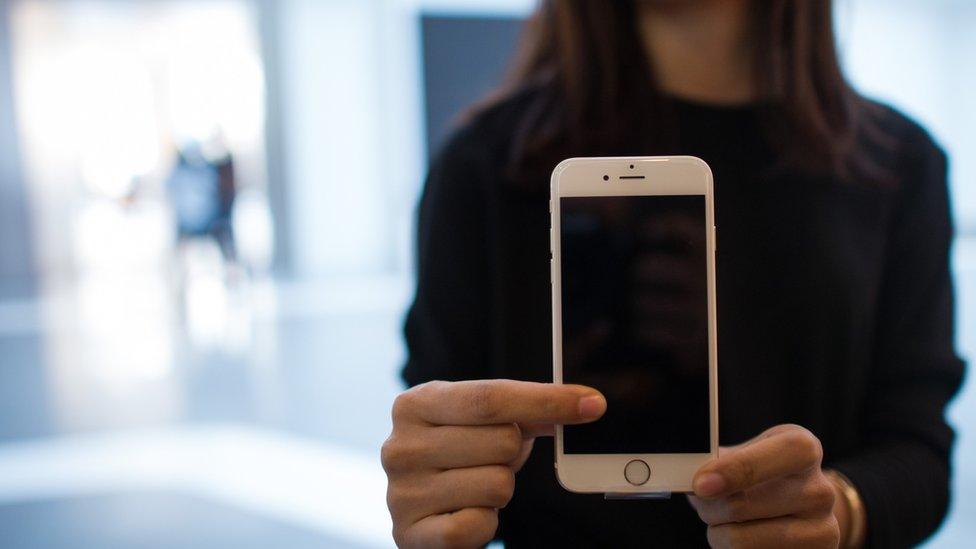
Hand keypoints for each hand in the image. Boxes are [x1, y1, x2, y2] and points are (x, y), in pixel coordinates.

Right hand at [381, 380, 606, 547]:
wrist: (422, 506)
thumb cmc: (460, 454)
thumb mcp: (482, 421)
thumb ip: (526, 409)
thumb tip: (585, 404)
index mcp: (415, 403)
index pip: (491, 398)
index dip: (546, 401)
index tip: (592, 404)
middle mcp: (400, 446)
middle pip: (502, 442)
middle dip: (512, 454)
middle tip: (489, 459)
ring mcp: (401, 492)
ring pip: (498, 485)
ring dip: (500, 490)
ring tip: (475, 486)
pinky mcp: (410, 534)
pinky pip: (478, 525)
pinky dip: (486, 522)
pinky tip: (468, 512)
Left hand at [688, 424, 840, 547]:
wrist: (800, 509)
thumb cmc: (763, 475)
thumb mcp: (748, 453)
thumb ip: (718, 460)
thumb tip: (686, 475)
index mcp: (803, 450)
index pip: (778, 454)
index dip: (737, 469)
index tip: (701, 484)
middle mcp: (819, 491)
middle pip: (740, 506)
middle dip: (708, 507)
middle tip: (705, 503)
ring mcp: (822, 531)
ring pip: (739, 541)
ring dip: (718, 534)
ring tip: (726, 523)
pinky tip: (746, 538)